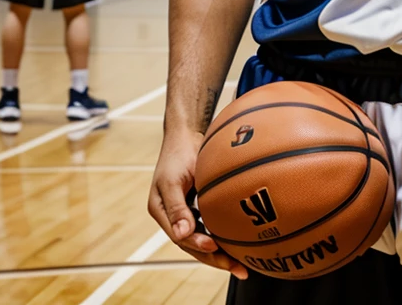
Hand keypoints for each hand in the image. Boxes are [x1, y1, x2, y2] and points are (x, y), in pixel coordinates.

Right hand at [148, 128, 248, 279]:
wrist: (185, 133)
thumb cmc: (178, 152)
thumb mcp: (173, 179)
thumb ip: (176, 207)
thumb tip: (182, 234)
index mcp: (161, 211)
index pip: (180, 237)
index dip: (198, 245)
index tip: (216, 247)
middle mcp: (172, 215)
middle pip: (193, 243)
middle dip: (214, 258)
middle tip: (237, 268)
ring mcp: (185, 211)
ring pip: (202, 237)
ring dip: (219, 251)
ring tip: (241, 263)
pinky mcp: (197, 204)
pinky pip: (209, 224)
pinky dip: (220, 234)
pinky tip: (237, 241)